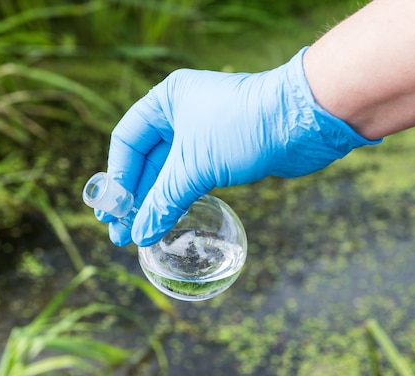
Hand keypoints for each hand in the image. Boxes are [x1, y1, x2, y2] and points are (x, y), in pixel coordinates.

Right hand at [99, 47, 380, 246]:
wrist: (304, 122)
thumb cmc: (244, 128)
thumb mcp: (194, 165)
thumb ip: (163, 200)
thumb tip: (141, 233)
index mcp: (166, 101)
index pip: (127, 141)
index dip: (117, 177)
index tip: (110, 211)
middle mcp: (180, 114)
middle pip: (146, 160)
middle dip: (134, 197)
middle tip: (121, 233)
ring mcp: (203, 134)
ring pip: (169, 172)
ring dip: (155, 202)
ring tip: (140, 234)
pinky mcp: (223, 153)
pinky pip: (191, 179)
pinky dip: (178, 199)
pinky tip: (167, 221)